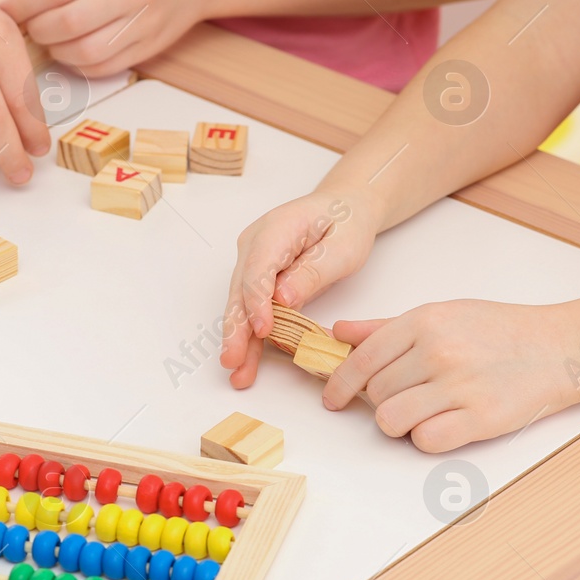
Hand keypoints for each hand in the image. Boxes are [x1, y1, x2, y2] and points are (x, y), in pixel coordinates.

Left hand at [1, 0, 215, 75]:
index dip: (24, 5)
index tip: (7, 10)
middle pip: (68, 23)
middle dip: (38, 29)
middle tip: (30, 25)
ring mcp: (146, 23)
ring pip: (85, 52)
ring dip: (57, 50)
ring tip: (51, 39)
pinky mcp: (152, 47)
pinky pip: (106, 67)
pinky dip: (80, 65)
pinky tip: (73, 51)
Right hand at [220, 190, 377, 388]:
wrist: (343, 209)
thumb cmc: (346, 223)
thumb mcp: (343, 247)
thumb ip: (313, 271)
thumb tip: (282, 299)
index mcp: (277, 228)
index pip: (259, 268)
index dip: (257, 301)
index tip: (262, 330)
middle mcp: (255, 243)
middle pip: (241, 289)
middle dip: (237, 328)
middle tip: (232, 360)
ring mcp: (252, 260)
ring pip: (241, 303)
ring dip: (239, 338)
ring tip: (236, 371)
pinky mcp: (256, 277)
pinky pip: (251, 308)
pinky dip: (250, 335)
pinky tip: (245, 361)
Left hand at [323, 300, 579, 452]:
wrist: (558, 346)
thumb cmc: (499, 330)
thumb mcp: (442, 314)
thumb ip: (386, 327)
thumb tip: (339, 333)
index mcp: (424, 321)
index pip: (362, 359)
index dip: (340, 384)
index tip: (333, 399)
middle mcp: (439, 350)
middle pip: (376, 393)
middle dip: (381, 401)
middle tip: (406, 397)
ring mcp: (460, 385)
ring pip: (392, 420)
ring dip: (399, 423)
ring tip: (421, 413)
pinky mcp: (481, 418)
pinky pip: (426, 441)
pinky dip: (427, 438)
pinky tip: (443, 424)